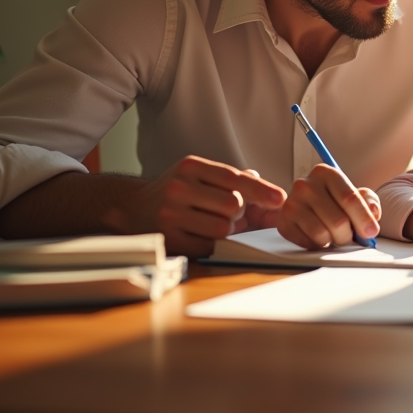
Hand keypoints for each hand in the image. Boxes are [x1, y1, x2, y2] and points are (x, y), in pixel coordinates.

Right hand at [104, 155, 284, 256]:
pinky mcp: (169, 238)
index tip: (280, 199)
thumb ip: (236, 181)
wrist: (132, 209)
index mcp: (191, 167)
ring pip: (223, 227)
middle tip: (228, 212)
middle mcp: (179, 187)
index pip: (234, 178)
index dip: (261, 190)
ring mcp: (171, 214)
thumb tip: (273, 196)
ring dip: (226, 229)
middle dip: (238, 212)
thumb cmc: (177, 192)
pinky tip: (198, 233)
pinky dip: (211, 242)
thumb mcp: (201, 176)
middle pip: (233, 205)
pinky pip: (209, 245)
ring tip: (211, 221)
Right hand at [277, 164, 380, 248]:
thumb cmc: (334, 201)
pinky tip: (319, 237)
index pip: (349, 198)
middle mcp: (305, 185)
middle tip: (349, 236)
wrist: (307, 208)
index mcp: (325, 173)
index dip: (364, 218)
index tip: (371, 232)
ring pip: (322, 234)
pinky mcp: (284, 222)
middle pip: (338, 221)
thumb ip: (368, 201)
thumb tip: (373, 212)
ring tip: (333, 235)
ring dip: (333, 241)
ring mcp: (292, 203)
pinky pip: (308, 243)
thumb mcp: (354, 195)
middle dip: (349, 235)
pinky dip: (318, 245)